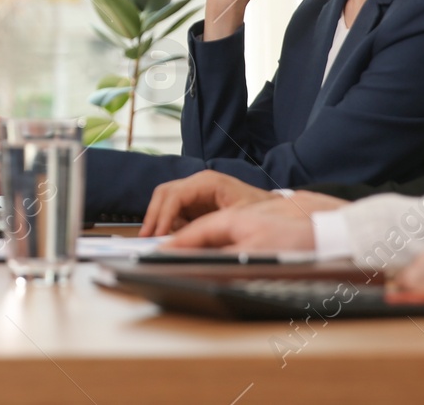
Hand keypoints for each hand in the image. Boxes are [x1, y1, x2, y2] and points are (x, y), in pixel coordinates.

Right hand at [140, 171, 278, 236]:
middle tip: (147, 238)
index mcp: (208, 182)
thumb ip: (212, 229)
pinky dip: (168, 223)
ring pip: (165, 200)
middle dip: (154, 215)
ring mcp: (195, 192)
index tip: (158, 234)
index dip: (164, 215)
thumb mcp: (238, 220)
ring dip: (158, 219)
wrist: (276, 210)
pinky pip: (174, 210)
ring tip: (153, 240)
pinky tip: (168, 237)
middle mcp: (198, 183)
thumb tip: (191, 242)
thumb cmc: (260, 211)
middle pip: (164, 193)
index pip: (175, 195)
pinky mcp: (195, 203)